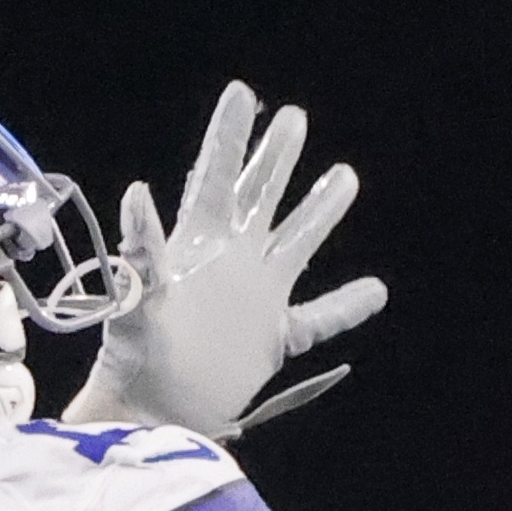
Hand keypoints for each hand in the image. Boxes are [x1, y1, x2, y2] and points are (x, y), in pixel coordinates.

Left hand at [67, 82, 383, 438]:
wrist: (152, 418)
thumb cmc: (135, 362)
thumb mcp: (136, 303)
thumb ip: (142, 251)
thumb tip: (138, 193)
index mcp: (197, 246)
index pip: (215, 175)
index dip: (229, 135)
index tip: (243, 92)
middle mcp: (230, 263)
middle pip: (260, 196)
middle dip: (277, 156)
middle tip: (295, 117)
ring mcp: (254, 299)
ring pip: (297, 244)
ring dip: (320, 212)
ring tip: (345, 175)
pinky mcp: (272, 340)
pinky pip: (318, 319)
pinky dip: (346, 307)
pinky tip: (375, 290)